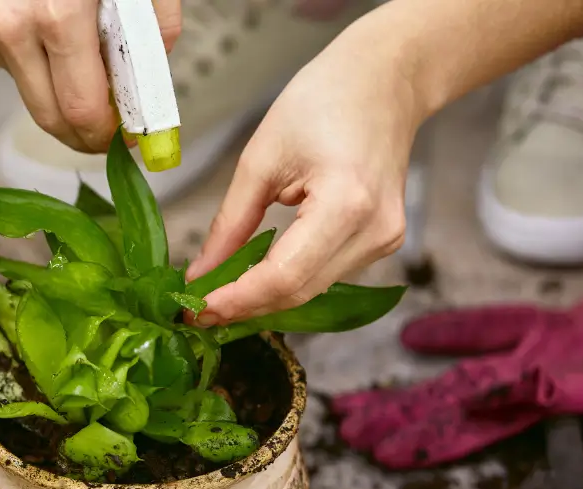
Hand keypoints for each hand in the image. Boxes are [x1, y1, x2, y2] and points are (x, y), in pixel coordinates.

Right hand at [0, 0, 181, 153]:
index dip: (105, 134)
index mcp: (58, 17)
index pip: (79, 111)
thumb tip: (145, 92)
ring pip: (29, 93)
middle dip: (83, 131)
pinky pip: (8, 65)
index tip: (124, 137)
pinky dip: (33, 61)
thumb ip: (153, 37)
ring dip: (58, 90)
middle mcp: (11, 27)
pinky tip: (47, 31)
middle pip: (48, 117)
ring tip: (82, 58)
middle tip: (108, 127)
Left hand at [184, 22, 423, 326]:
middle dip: (246, 306)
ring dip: (264, 298)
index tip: (197, 311)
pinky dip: (288, 281)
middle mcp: (375, 231)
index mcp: (347, 204)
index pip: (285, 276)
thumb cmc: (325, 101)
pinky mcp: (383, 241)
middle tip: (197, 312)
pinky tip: (256, 278)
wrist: (385, 82)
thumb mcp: (260, 158)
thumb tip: (200, 273)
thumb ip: (229, 224)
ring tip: (219, 296)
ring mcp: (385, 239)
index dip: (238, 299)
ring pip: (312, 289)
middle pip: (299, 291)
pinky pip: (326, 274)